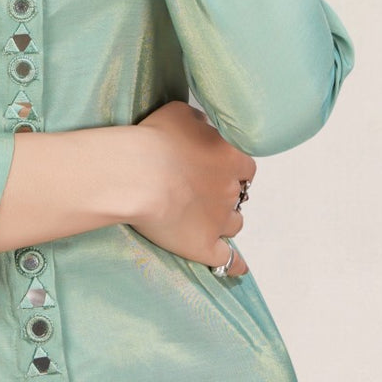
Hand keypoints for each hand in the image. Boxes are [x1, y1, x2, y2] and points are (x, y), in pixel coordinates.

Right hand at [131, 100, 254, 275]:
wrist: (136, 174)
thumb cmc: (154, 140)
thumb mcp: (179, 114)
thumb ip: (200, 122)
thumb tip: (205, 126)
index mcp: (229, 157)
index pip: (245, 166)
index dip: (231, 169)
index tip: (215, 169)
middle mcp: (231, 189)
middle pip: (239, 195)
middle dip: (225, 193)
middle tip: (203, 191)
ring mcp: (220, 219)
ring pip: (235, 224)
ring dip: (224, 221)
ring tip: (205, 220)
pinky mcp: (204, 245)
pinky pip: (228, 259)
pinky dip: (234, 263)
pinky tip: (236, 267)